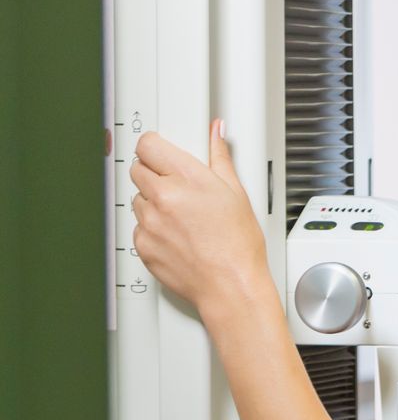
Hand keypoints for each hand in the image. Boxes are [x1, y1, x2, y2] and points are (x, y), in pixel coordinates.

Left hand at [129, 123, 269, 313]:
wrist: (230, 285)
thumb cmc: (238, 245)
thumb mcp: (237, 194)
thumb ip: (220, 158)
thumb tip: (215, 134)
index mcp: (187, 178)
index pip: (147, 145)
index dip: (155, 148)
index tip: (161, 154)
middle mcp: (163, 197)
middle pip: (138, 169)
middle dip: (154, 174)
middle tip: (178, 188)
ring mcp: (148, 221)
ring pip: (137, 199)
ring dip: (153, 203)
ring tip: (182, 218)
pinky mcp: (141, 244)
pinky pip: (138, 227)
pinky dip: (153, 229)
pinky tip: (177, 236)